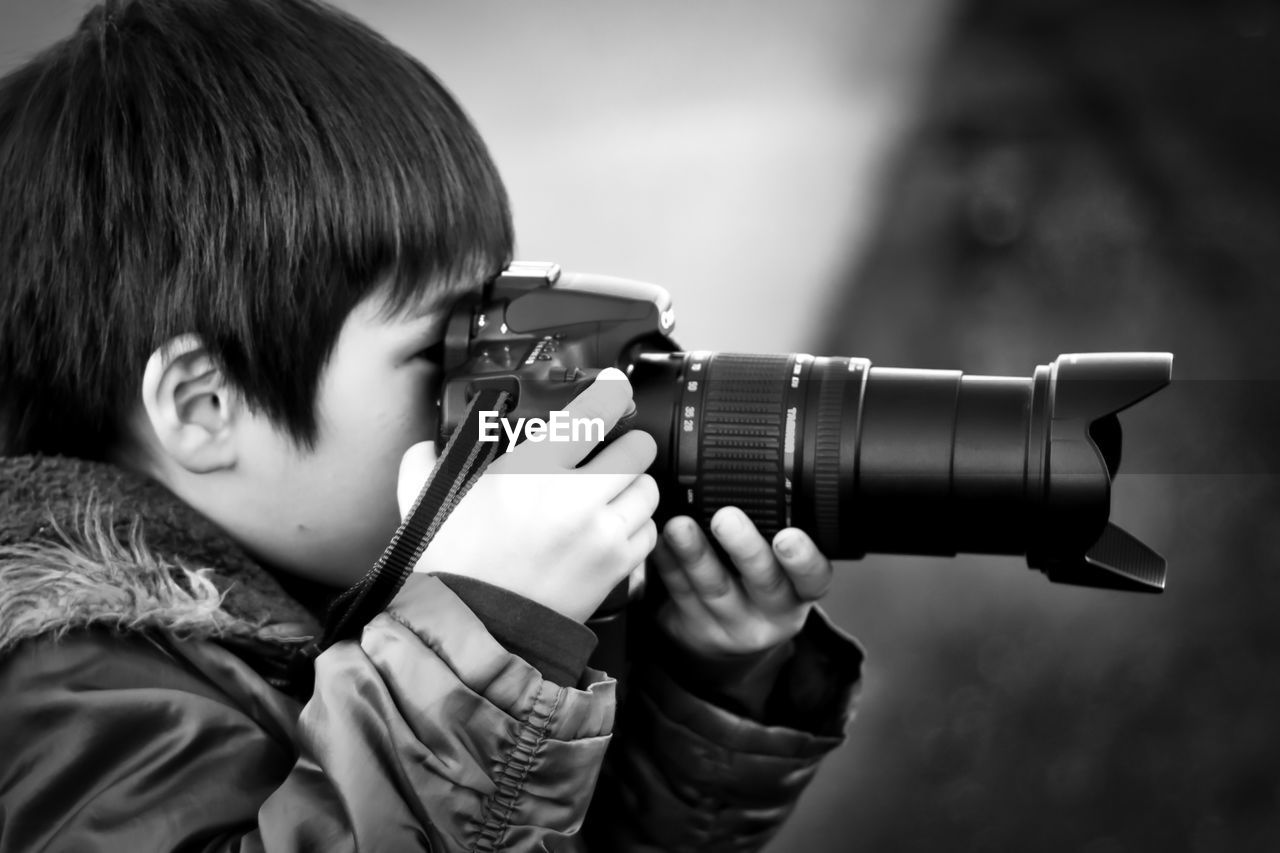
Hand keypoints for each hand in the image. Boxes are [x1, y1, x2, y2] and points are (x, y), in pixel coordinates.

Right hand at [397, 368, 658, 622]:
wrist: (474, 628)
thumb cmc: (452, 566)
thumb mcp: (426, 501)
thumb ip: (425, 462)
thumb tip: (427, 445)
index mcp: (532, 469)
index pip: (593, 412)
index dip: (613, 393)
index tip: (617, 387)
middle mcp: (575, 496)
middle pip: (637, 448)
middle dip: (628, 446)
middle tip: (613, 452)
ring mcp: (601, 532)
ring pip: (648, 489)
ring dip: (633, 487)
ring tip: (612, 495)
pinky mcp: (616, 566)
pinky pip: (648, 532)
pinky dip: (635, 528)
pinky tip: (612, 530)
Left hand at [651, 507, 832, 656]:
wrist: (728, 643)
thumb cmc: (757, 585)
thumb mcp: (781, 567)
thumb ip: (775, 528)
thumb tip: (755, 463)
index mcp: (800, 590)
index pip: (812, 577)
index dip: (803, 559)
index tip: (788, 536)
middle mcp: (772, 611)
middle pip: (762, 581)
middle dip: (744, 547)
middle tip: (726, 518)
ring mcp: (733, 624)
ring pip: (714, 588)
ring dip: (695, 553)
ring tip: (679, 526)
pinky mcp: (696, 628)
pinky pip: (679, 593)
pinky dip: (668, 562)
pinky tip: (658, 540)